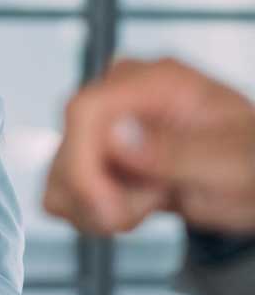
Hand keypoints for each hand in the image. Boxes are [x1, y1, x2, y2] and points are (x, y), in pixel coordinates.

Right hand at [44, 57, 254, 235]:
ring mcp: (102, 127)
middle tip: (151, 206)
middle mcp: (119, 97)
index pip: (85, 110)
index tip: (107, 208)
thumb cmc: (251, 161)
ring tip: (151, 203)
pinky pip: (62, 192)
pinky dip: (91, 213)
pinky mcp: (92, 157)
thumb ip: (176, 150)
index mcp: (156, 82)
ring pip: (58, 177)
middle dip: (97, 195)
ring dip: (97, 209)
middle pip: (65, 147)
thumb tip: (115, 138)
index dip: (82, 163)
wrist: (251, 179)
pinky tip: (133, 205)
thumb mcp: (234, 161)